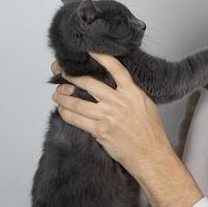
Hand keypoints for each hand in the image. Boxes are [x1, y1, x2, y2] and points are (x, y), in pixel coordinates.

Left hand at [51, 52, 171, 172]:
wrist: (151, 155)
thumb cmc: (150, 132)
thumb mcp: (145, 105)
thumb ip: (130, 93)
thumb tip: (115, 85)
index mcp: (132, 92)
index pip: (115, 68)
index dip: (101, 57)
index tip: (89, 51)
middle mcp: (119, 102)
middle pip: (89, 83)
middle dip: (71, 77)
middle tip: (61, 74)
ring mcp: (108, 116)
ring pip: (78, 102)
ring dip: (64, 97)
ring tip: (57, 94)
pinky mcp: (100, 131)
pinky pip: (77, 120)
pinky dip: (67, 114)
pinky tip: (62, 111)